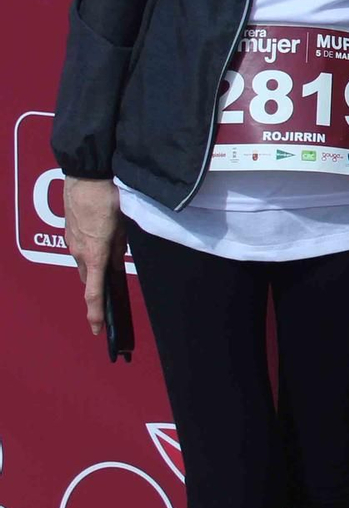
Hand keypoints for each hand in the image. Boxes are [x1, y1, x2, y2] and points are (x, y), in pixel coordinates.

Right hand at [64, 177, 122, 336]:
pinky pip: (80, 250)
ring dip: (95, 267)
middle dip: (98, 286)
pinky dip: (90, 253)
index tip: (97, 330)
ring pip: (85, 263)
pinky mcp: (69, 233)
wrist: (85, 177)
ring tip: (110, 259)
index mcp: (95, 254)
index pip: (93, 292)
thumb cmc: (107, 199)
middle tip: (110, 293)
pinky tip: (101, 242)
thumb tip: (116, 264)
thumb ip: (119, 248)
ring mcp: (72, 243)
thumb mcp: (121, 226)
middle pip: (89, 279)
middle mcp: (79, 252)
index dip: (95, 314)